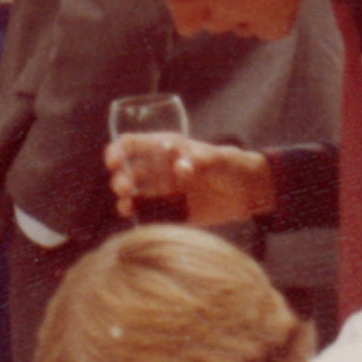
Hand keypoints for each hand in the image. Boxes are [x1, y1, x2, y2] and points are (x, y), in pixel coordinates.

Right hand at [104, 134, 274, 226]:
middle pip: (128, 171)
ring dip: (125, 198)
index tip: (114, 162)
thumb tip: (181, 167)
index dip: (118, 150)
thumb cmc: (231, 166)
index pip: (132, 144)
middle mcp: (158, 169)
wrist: (247, 192)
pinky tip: (135, 217)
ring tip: (126, 206)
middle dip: (121, 178)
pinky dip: (139, 215)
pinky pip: (149, 214)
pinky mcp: (170, 211)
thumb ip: (200, 161)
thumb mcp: (218, 159)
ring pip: (134, 193)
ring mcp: (162, 190)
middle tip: (124, 188)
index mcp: (164, 149)